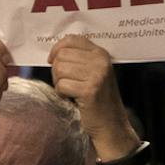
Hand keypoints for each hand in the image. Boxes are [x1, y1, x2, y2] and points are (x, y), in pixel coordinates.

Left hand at [47, 35, 135, 152]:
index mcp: (101, 53)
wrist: (111, 125)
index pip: (71, 39)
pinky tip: (71, 99)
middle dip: (57, 70)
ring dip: (58, 82)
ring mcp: (96, 75)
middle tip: (65, 83)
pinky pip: (61, 85)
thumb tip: (54, 52)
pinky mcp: (88, 90)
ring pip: (59, 69)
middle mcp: (100, 61)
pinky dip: (61, 94)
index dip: (57, 49)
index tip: (53, 61)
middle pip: (62, 55)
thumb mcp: (94, 72)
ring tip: (69, 91)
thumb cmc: (98, 100)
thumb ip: (80, 58)